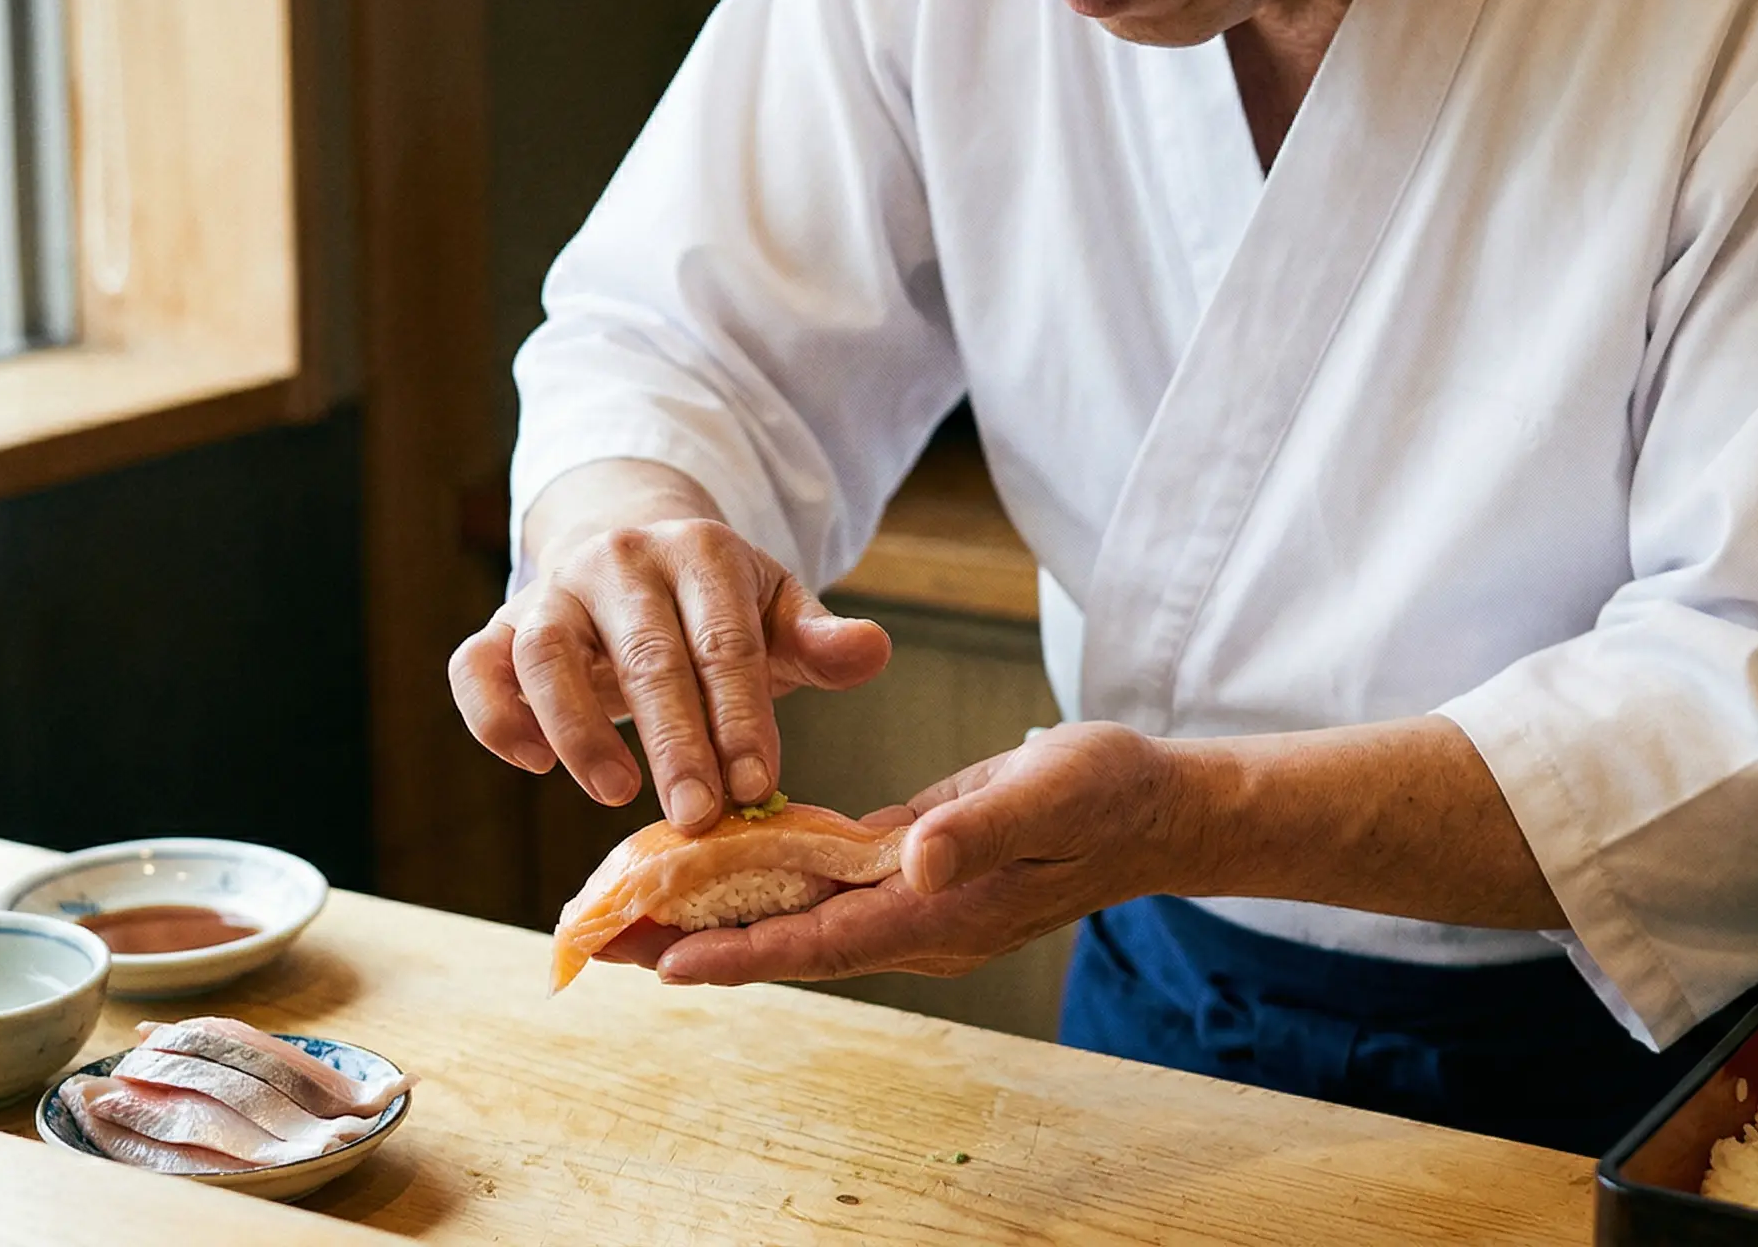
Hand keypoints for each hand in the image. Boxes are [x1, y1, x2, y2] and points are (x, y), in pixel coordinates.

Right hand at [448, 517, 891, 832]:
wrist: (629, 556)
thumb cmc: (714, 608)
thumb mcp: (774, 611)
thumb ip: (819, 638)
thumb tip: (873, 651)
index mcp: (699, 551)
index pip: (723, 640)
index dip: (741, 717)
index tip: (759, 789)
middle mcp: (619, 562)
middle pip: (645, 654)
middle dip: (675, 741)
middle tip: (699, 816)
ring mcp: (551, 592)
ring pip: (548, 654)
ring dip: (581, 729)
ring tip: (617, 794)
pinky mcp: (498, 627)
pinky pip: (475, 667)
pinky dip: (495, 716)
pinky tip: (534, 764)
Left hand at [650, 723, 1194, 984]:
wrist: (1156, 805)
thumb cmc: (1110, 796)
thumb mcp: (1053, 794)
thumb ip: (983, 828)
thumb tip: (913, 858)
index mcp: (941, 912)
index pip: (822, 944)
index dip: (742, 954)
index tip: (665, 963)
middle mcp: (915, 920)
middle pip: (786, 943)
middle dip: (694, 941)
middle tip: (601, 937)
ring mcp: (911, 900)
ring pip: (793, 916)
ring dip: (713, 911)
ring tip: (627, 904)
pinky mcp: (909, 867)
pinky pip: (819, 882)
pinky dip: (759, 875)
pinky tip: (708, 859)